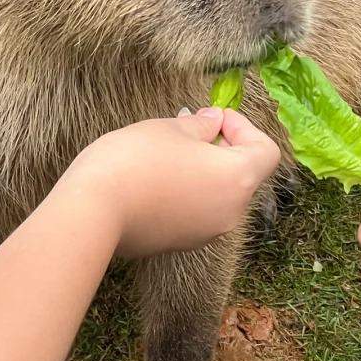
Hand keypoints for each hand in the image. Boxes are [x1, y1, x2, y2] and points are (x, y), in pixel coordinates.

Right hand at [67, 108, 280, 259]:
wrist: (94, 211)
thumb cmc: (135, 161)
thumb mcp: (170, 128)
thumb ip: (201, 125)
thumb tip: (214, 124)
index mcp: (237, 179)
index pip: (266, 151)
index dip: (244, 127)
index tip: (212, 117)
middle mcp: (231, 212)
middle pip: (242, 173)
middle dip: (219, 147)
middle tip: (186, 129)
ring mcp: (206, 232)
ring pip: (218, 194)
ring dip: (201, 171)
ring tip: (164, 154)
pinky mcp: (181, 243)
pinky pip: (196, 212)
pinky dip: (186, 193)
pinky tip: (152, 180)